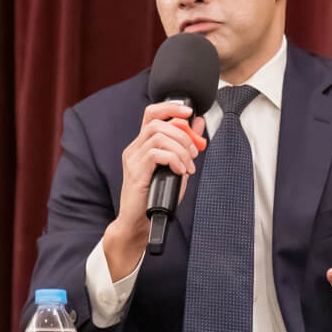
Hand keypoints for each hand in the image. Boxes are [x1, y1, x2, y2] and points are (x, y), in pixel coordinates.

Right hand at [106, 100, 208, 275]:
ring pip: (158, 136)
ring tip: (188, 165)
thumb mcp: (177, 167)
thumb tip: (198, 124)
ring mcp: (133, 159)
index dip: (171, 107)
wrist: (139, 224)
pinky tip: (180, 171)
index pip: (152, 113)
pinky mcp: (135, 172)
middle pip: (157, 123)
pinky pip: (156, 153)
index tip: (190, 112)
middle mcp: (134, 149)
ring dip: (180, 148)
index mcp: (142, 145)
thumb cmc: (156, 198)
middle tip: (195, 152)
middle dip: (183, 134)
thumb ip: (186, 146)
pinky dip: (174, 159)